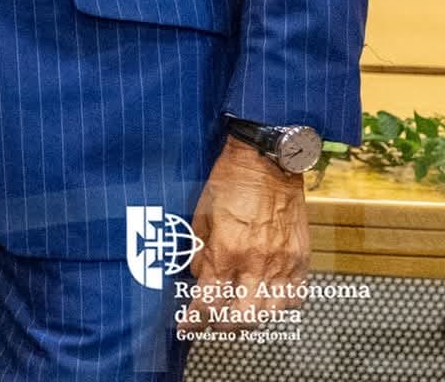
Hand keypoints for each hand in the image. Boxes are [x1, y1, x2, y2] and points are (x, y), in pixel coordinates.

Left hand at [181, 136, 310, 330]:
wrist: (268, 162)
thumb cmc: (230, 183)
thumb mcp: (200, 215)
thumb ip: (201, 252)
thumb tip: (200, 278)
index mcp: (227, 250)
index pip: (209, 302)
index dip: (194, 320)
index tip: (187, 326)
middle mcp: (257, 262)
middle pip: (242, 318)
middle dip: (223, 326)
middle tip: (213, 321)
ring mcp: (283, 263)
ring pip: (271, 314)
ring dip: (252, 318)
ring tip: (239, 310)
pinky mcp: (302, 260)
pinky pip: (295, 298)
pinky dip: (280, 305)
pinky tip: (266, 299)